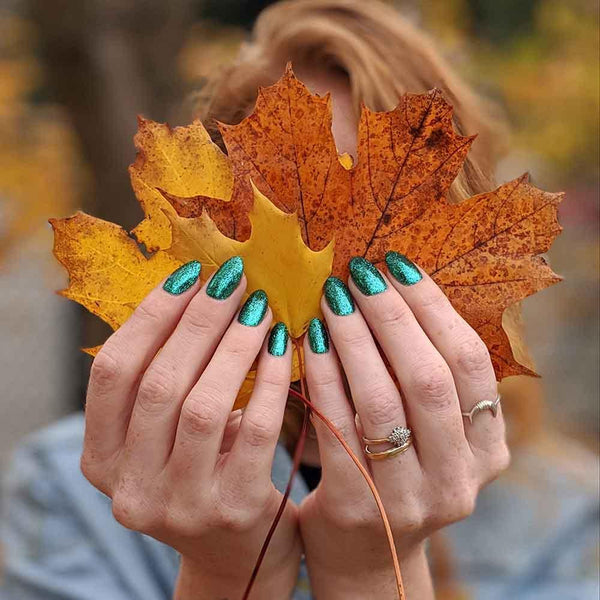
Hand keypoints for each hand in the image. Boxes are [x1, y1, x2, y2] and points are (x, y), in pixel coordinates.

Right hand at [80, 259, 301, 598]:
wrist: (240, 553)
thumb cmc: (205, 472)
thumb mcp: (168, 435)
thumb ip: (169, 379)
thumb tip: (199, 291)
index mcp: (102, 459)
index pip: (113, 372)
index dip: (150, 316)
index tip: (189, 274)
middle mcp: (130, 487)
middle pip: (158, 383)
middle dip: (199, 321)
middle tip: (233, 281)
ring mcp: (180, 504)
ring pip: (202, 404)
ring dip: (235, 345)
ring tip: (260, 308)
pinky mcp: (234, 510)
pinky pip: (255, 428)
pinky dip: (270, 378)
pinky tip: (284, 347)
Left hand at [299, 254, 509, 598]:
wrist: (365, 552)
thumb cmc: (396, 472)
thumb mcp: (431, 433)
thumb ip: (428, 379)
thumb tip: (394, 286)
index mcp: (488, 449)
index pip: (468, 362)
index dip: (433, 307)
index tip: (397, 264)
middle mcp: (459, 477)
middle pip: (429, 378)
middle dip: (391, 315)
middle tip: (357, 273)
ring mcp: (411, 499)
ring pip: (382, 399)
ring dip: (354, 338)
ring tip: (331, 297)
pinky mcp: (357, 507)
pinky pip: (337, 424)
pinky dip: (323, 374)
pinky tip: (308, 339)